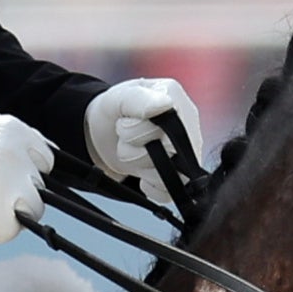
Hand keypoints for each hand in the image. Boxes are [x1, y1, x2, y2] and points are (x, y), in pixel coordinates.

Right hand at [0, 103, 52, 243]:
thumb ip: (14, 141)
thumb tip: (39, 161)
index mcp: (17, 132)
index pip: (48, 160)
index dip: (32, 172)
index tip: (18, 178)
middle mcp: (19, 155)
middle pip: (42, 187)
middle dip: (23, 192)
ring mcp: (10, 182)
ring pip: (36, 209)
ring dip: (16, 212)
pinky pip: (12, 230)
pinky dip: (0, 229)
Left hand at [85, 78, 204, 206]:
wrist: (104, 130)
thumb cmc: (114, 110)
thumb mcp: (117, 99)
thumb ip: (139, 99)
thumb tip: (166, 104)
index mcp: (176, 100)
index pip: (171, 126)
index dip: (141, 131)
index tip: (125, 122)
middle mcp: (188, 126)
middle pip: (171, 153)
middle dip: (136, 148)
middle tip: (125, 137)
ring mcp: (187, 153)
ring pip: (171, 175)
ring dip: (140, 167)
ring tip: (132, 150)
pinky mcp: (181, 177)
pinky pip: (170, 192)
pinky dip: (149, 186)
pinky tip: (141, 171)